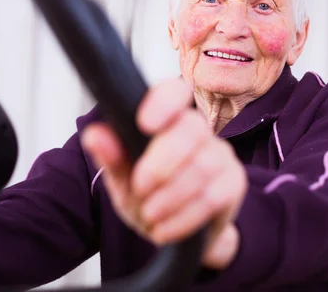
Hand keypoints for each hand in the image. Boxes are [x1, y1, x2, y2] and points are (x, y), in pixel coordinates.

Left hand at [81, 78, 247, 268]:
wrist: (177, 235)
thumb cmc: (149, 197)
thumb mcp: (123, 181)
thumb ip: (112, 158)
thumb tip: (94, 134)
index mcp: (170, 120)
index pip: (175, 92)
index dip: (163, 102)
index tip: (144, 124)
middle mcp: (200, 131)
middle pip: (192, 129)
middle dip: (161, 164)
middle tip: (140, 188)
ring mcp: (221, 156)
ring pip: (204, 165)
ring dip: (171, 196)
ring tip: (150, 214)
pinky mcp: (234, 184)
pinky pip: (213, 196)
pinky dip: (183, 217)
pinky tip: (165, 229)